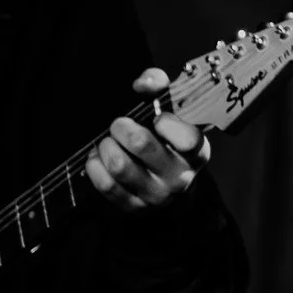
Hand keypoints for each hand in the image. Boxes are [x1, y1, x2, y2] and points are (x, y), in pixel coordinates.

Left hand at [84, 69, 209, 212]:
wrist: (169, 184)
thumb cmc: (169, 139)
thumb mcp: (173, 111)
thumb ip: (160, 86)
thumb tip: (143, 83)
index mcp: (197, 152)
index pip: (186, 137)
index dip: (166, 121)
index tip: (157, 117)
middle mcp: (180, 176)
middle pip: (141, 143)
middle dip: (121, 127)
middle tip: (119, 124)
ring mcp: (157, 195)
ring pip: (119, 164)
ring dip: (106, 146)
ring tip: (108, 142)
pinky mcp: (135, 208)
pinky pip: (106, 185)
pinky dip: (95, 166)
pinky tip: (99, 158)